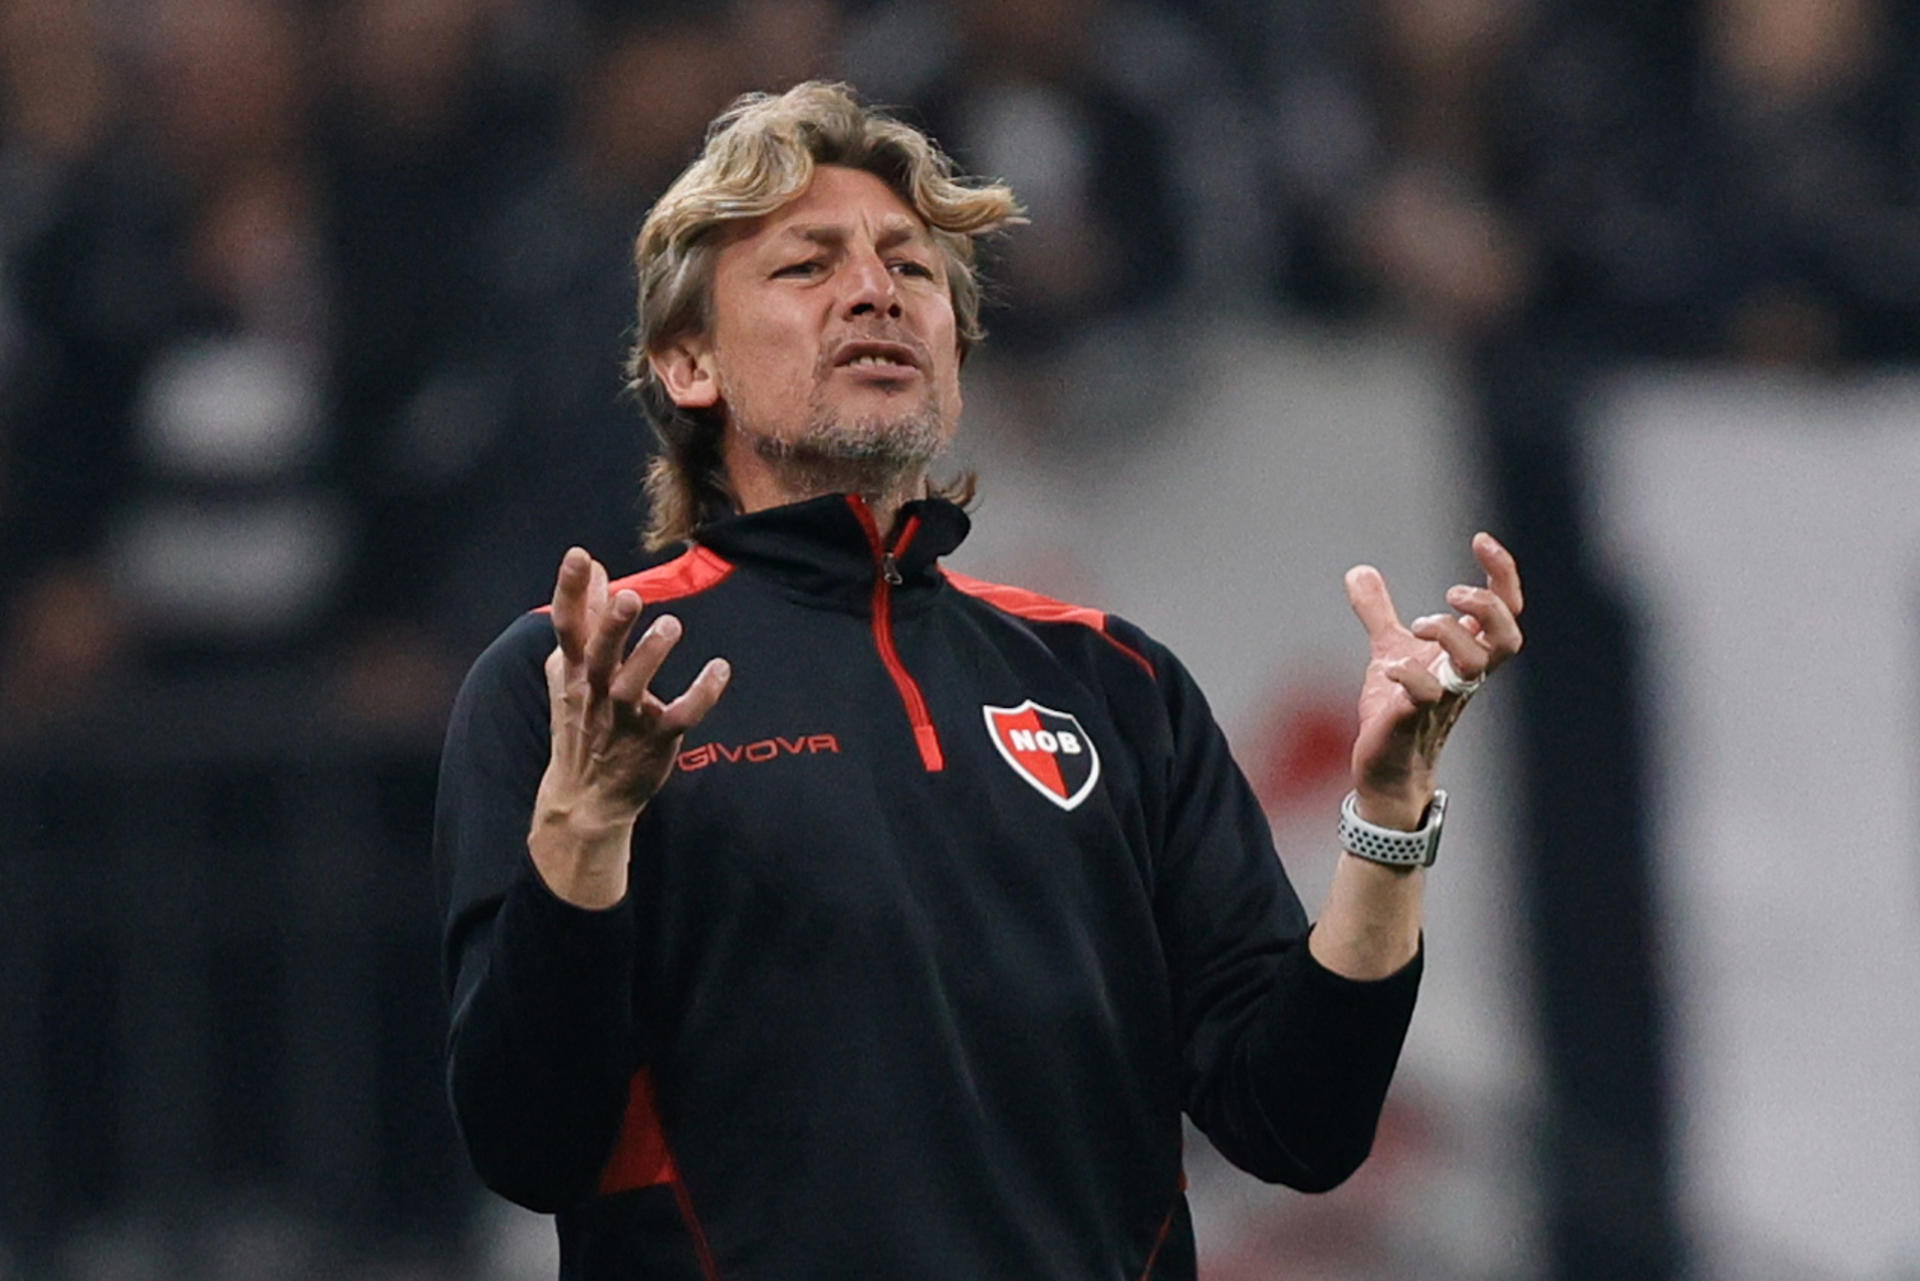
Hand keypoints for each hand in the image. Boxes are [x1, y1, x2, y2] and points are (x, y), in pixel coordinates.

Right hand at [530, 548, 729, 905]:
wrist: (586, 797)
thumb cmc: (582, 721)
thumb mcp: (572, 669)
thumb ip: (584, 617)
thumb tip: (592, 568)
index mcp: (575, 671)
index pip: (567, 626)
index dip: (569, 590)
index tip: (579, 554)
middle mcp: (596, 692)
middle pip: (600, 655)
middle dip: (612, 626)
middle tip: (630, 595)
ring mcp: (626, 718)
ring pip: (634, 686)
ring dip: (652, 656)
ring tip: (672, 624)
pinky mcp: (656, 740)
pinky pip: (680, 717)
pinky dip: (701, 694)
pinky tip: (721, 668)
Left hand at [1343, 533, 1522, 828]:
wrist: (1385, 770)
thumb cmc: (1397, 712)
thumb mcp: (1389, 651)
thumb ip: (1379, 613)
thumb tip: (1359, 571)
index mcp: (1465, 656)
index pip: (1505, 611)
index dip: (1503, 574)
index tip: (1481, 539)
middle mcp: (1462, 677)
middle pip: (1507, 638)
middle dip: (1489, 606)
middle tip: (1452, 592)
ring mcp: (1440, 701)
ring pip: (1474, 666)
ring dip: (1449, 634)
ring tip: (1417, 625)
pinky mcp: (1411, 722)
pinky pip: (1424, 697)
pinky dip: (1411, 677)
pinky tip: (1391, 668)